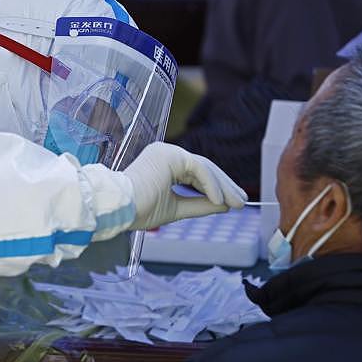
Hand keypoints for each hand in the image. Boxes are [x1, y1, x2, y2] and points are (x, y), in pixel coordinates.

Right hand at [124, 142, 246, 229]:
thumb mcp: (175, 209)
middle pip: (204, 168)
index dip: (216, 188)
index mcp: (164, 165)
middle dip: (225, 186)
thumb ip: (199, 205)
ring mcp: (167, 152)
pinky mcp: (170, 155)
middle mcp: (166, 154)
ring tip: (238, 203)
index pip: (197, 173)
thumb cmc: (138, 210)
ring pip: (204, 167)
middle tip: (242, 201)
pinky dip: (212, 185)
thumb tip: (224, 205)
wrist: (119, 209)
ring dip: (223, 186)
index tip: (232, 203)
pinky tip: (221, 201)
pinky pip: (199, 169)